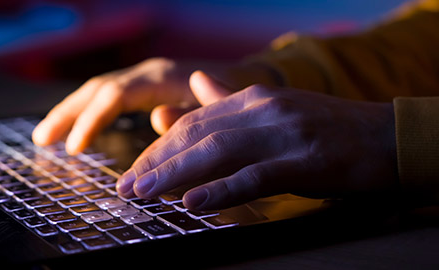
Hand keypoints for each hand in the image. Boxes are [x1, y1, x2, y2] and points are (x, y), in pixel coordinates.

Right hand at [32, 57, 233, 154]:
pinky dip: (88, 111)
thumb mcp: (215, 109)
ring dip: (71, 111)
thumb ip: (189, 114)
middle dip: (68, 113)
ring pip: (98, 89)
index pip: (115, 95)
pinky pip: (108, 95)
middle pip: (97, 89)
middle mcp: (147, 73)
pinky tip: (76, 127)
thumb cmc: (233, 97)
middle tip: (42, 140)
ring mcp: (144, 77)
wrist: (246, 78)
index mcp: (161, 77)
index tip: (74, 148)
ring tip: (46, 136)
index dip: (92, 120)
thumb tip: (156, 119)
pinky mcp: (144, 86)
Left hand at [117, 71, 397, 210]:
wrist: (385, 136)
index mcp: (254, 97)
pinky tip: (192, 203)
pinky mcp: (305, 160)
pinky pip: (254, 176)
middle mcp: (263, 108)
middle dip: (157, 161)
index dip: (159, 146)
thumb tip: (193, 86)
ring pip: (217, 152)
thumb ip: (230, 99)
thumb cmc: (325, 128)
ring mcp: (284, 133)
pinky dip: (221, 190)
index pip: (193, 121)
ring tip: (143, 193)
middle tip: (127, 186)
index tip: (136, 169)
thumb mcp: (274, 109)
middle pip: (197, 134)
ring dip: (174, 174)